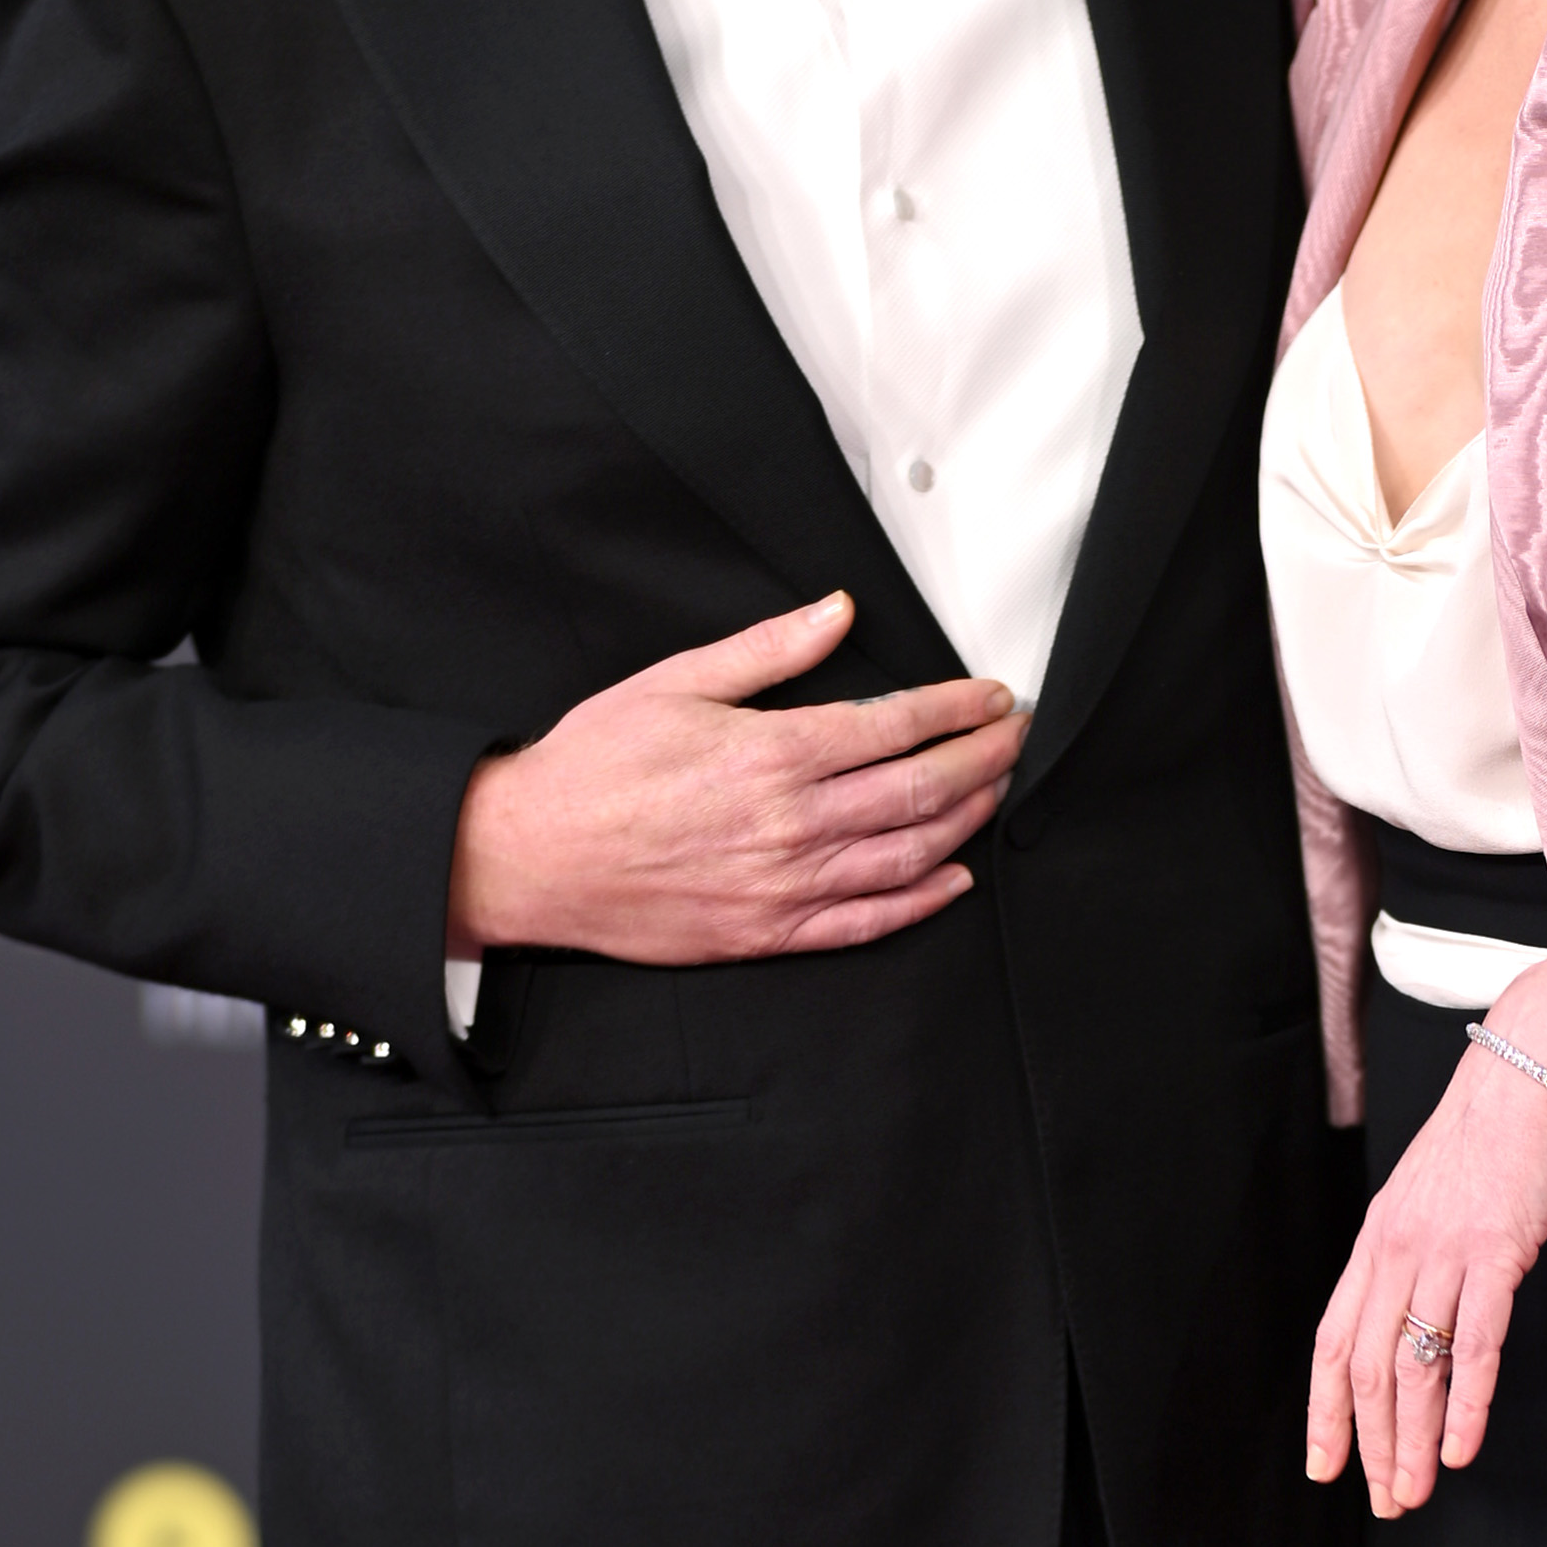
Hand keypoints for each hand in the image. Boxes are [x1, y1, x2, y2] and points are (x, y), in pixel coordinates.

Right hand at [447, 595, 1021, 966]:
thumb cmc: (594, 769)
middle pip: (922, 790)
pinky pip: (868, 922)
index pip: (896, 726)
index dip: (957, 710)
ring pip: (909, 855)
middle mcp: (792, 823)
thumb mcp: (675, 682)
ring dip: (967, 821)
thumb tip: (838, 613)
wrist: (532, 857)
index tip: (992, 698)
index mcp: (772, 753)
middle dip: (983, 760)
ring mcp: (785, 886)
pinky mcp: (769, 934)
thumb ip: (769, 650)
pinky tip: (954, 877)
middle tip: (1014, 739)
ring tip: (995, 793)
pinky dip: (922, 900)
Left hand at [1307, 913, 1546, 1513]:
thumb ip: (1424, 1251)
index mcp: (1379, 1238)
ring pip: (1414, 1365)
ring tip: (1414, 1492)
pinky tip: (1461, 1448)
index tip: (1327, 1464)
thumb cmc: (1497, 1130)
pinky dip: (1465, 1404)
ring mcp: (1444, 1250)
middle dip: (1371, 1443)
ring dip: (1412, 1439)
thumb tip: (1427, 1310)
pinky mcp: (1495, 1250)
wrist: (1540, 1063)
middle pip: (1370, 1366)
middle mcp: (1398, 1248)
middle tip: (1383, 1499)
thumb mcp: (1439, 1194)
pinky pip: (1474, 1342)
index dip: (1327, 1410)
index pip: (1335, 1340)